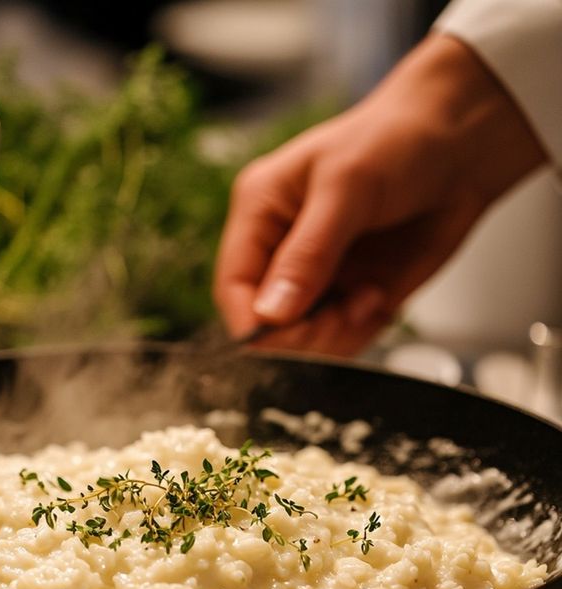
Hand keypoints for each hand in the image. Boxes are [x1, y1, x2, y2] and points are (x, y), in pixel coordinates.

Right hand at [213, 33, 546, 355]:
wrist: (463, 142)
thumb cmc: (398, 139)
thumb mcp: (347, 188)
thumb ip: (307, 254)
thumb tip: (270, 314)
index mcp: (260, 213)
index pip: (234, 285)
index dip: (252, 321)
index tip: (282, 339)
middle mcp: (282, 250)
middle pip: (265, 322)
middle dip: (301, 332)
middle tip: (342, 314)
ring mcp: (317, 276)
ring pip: (302, 339)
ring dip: (335, 334)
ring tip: (368, 299)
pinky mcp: (351, 294)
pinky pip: (341, 339)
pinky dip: (360, 333)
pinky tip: (378, 300)